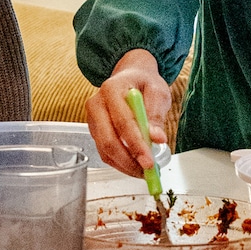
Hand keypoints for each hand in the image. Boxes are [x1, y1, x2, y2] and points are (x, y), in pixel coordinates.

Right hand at [85, 49, 169, 177]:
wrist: (131, 78)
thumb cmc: (144, 84)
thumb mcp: (158, 92)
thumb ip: (156, 114)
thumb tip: (157, 138)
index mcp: (111, 89)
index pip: (122, 122)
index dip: (136, 144)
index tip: (150, 161)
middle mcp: (96, 104)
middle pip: (108, 140)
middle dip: (128, 160)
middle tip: (148, 171)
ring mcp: (92, 118)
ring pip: (105, 149)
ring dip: (125, 165)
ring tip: (145, 170)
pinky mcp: (95, 130)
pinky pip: (105, 152)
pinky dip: (120, 163)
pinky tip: (135, 165)